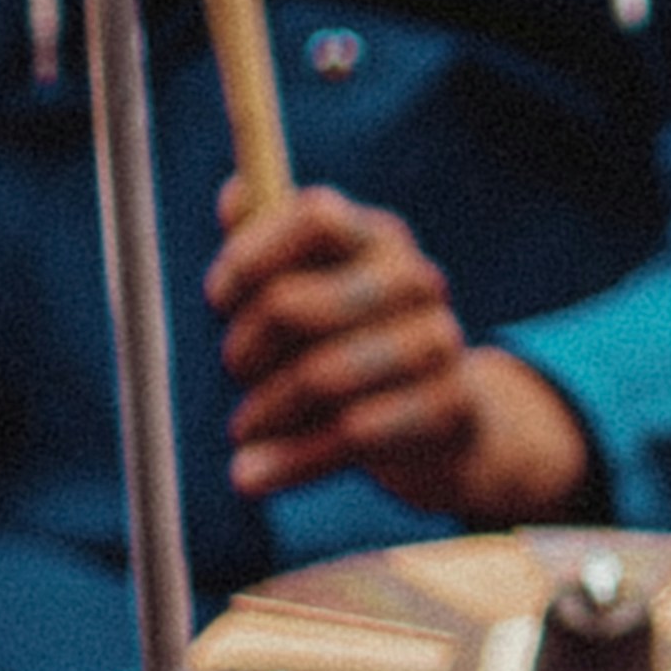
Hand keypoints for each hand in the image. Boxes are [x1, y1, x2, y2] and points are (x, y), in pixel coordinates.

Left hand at [209, 185, 595, 518]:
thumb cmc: (354, 343)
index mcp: (377, 236)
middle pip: (293, 306)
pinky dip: (290, 462)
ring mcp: (441, 342)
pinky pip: (352, 435)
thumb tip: (235, 193)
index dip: (252, 254)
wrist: (448, 422)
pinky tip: (252, 476)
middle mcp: (417, 279)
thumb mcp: (311, 287)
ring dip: (263, 413)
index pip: (315, 216)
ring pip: (320, 379)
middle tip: (236, 374)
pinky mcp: (450, 406)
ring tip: (246, 431)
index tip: (220, 298)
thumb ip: (267, 240)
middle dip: (243, 349)